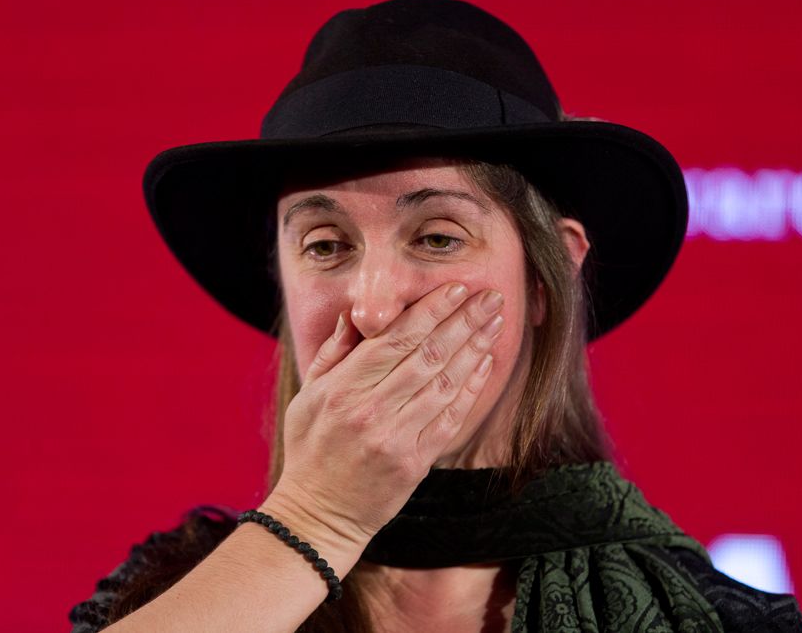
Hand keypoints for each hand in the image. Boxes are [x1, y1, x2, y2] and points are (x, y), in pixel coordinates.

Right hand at [263, 282, 504, 555]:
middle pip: (428, 355)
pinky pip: (451, 418)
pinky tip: (485, 363)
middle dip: (463, 321)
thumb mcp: (306, 397)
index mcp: (343, 389)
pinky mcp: (415, 462)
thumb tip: (356, 314)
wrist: (318, 514)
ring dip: (475, 348)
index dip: (430, 311)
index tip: (455, 288)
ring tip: (495, 322)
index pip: (395, 339)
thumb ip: (332, 353)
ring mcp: (396, 437)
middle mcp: (371, 410)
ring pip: (445, 383)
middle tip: (490, 297)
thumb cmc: (310, 449)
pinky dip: (471, 388)